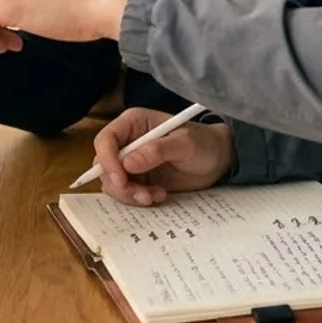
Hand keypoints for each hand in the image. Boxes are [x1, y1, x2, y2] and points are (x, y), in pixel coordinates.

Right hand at [90, 108, 234, 205]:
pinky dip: (138, 199)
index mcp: (134, 123)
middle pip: (104, 165)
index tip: (120, 179)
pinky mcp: (138, 179)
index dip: (107, 160)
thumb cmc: (204, 143)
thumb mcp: (185, 143)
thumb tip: (128, 163)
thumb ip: (157, 150)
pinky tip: (159, 195)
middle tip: (142, 194)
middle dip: (119, 184)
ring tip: (155, 195)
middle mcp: (127, 142)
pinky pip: (126, 193)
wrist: (217, 160)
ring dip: (130, 194)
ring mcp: (131, 162)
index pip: (105, 140)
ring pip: (112, 183)